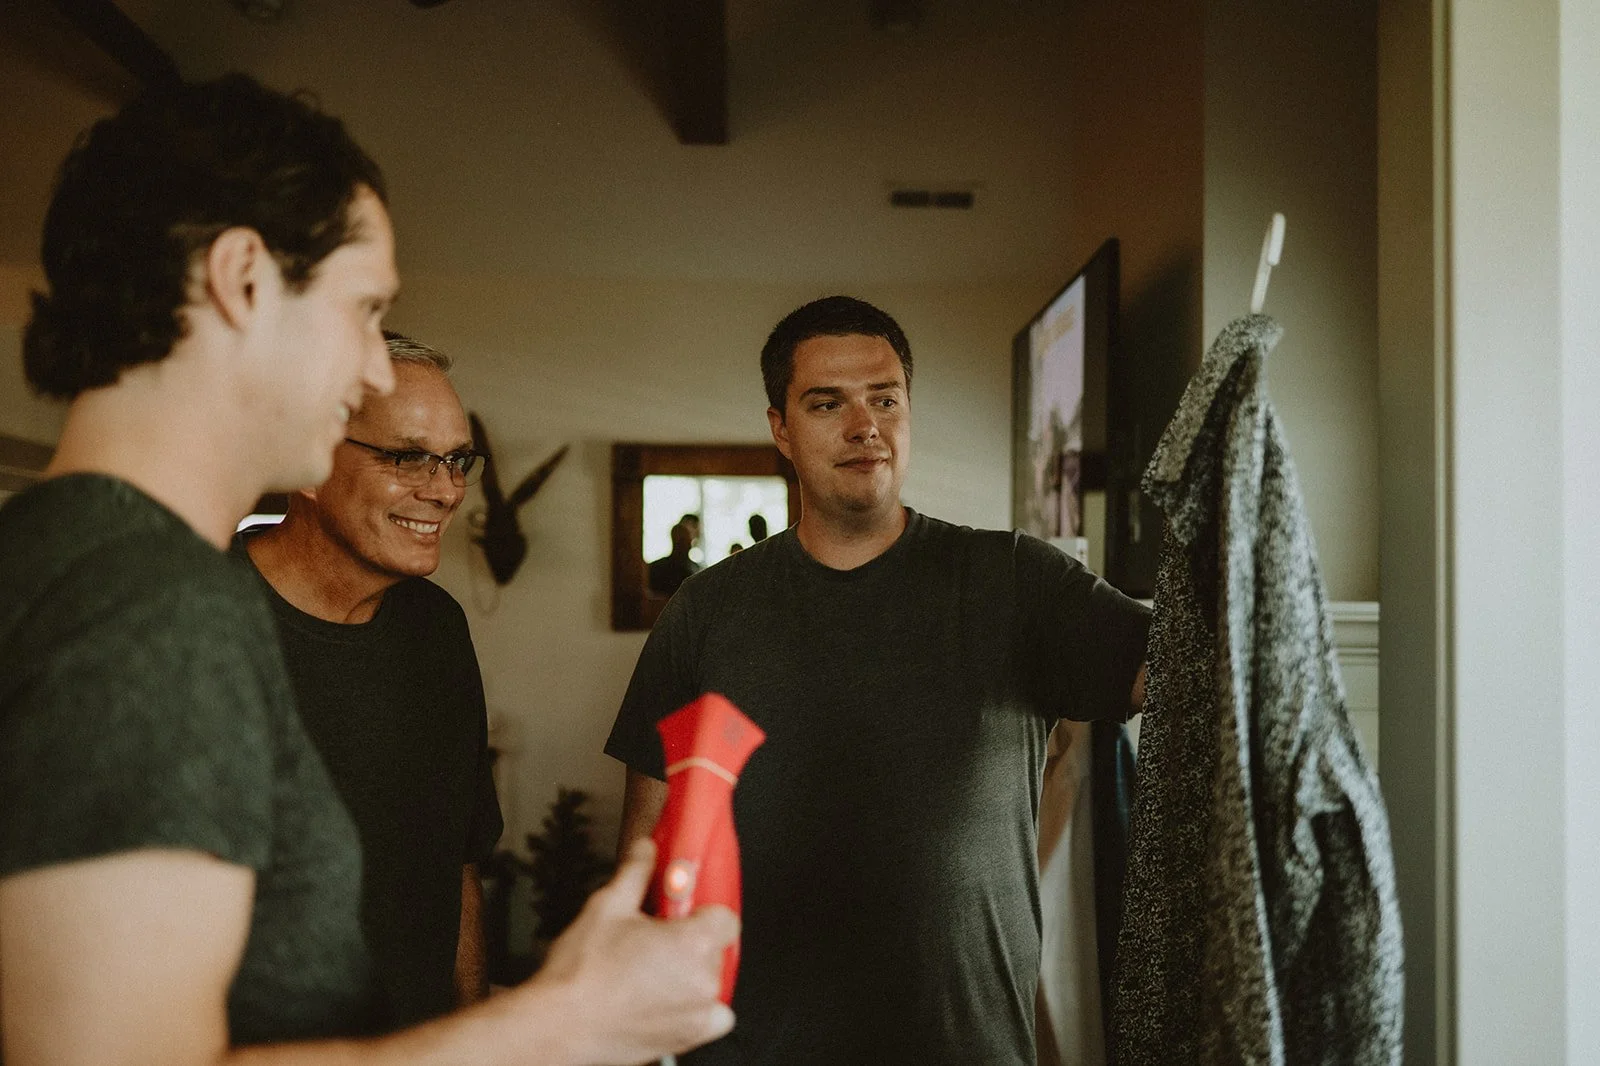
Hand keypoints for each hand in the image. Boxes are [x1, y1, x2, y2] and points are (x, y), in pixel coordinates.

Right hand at [527, 838, 737, 1064]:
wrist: (558, 1027)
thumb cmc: (581, 973)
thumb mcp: (607, 907)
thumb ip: (636, 873)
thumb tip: (647, 848)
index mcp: (693, 944)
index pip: (725, 917)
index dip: (702, 911)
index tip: (681, 912)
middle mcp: (705, 981)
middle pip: (717, 948)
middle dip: (691, 940)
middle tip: (656, 940)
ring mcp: (698, 1014)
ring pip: (712, 980)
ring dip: (692, 972)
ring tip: (653, 971)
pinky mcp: (687, 1038)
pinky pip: (712, 1016)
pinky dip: (697, 1007)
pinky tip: (666, 998)